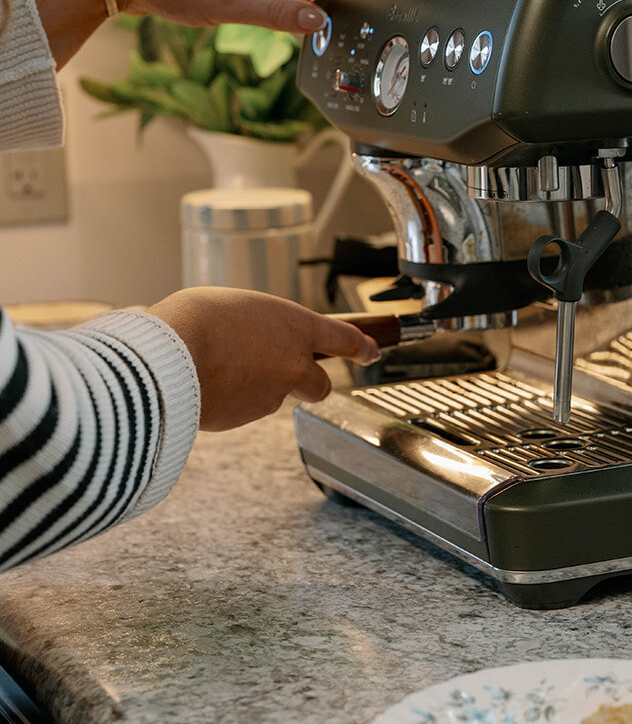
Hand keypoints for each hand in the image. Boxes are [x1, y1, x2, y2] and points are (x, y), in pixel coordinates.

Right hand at [148, 286, 380, 431]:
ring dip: (258, 385)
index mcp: (296, 326)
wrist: (168, 358)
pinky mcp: (247, 417)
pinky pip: (245, 407)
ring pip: (275, 395)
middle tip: (283, 371)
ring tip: (221, 366)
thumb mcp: (236, 305)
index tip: (372, 351)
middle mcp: (293, 364)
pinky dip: (234, 399)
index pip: (345, 339)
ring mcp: (272, 394)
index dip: (363, 347)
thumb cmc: (196, 320)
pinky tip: (208, 383)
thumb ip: (257, 325)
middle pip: (321, 385)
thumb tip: (251, 340)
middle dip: (308, 381)